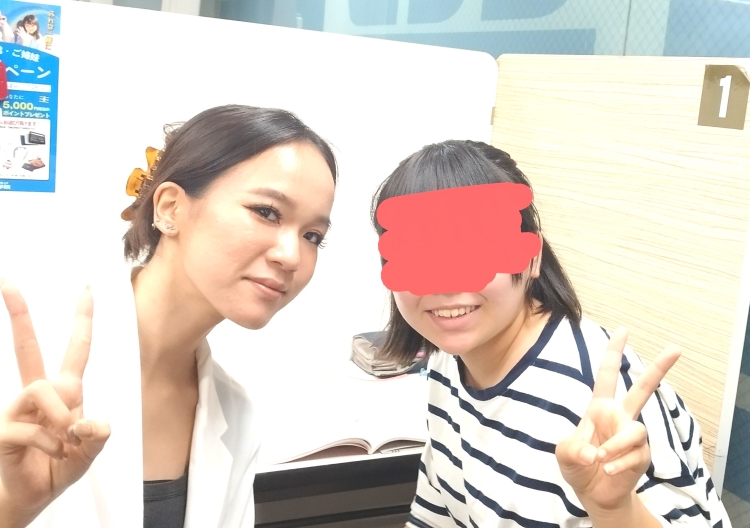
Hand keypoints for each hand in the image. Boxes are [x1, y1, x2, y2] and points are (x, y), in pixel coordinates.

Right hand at [0, 280, 109, 523]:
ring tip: (64, 441)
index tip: (86, 289)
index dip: (81, 321)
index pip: (76, 350)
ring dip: (60, 417)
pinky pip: (31, 427)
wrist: (31, 497)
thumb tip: (93, 422)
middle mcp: (39, 394)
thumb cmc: (59, 468)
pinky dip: (50, 444)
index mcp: (65, 392)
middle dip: (18, 315)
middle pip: (28, 348)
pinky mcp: (4, 429)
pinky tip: (52, 455)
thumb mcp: (88, 452)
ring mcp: (17, 409)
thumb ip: (95, 437)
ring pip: (41, 389)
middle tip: (8, 282)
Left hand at [555, 328, 679, 513]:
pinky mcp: (641, 456)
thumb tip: (593, 452)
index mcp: (600, 408)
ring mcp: (632, 437)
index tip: (622, 330)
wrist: (593, 493)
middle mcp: (620, 417)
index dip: (613, 353)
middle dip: (659, 368)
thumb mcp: (564, 453)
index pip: (607, 375)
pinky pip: (634, 456)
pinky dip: (617, 464)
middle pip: (644, 389)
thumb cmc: (578, 464)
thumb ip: (573, 449)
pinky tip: (606, 471)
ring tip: (599, 458)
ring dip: (615, 446)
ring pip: (635, 431)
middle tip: (676, 349)